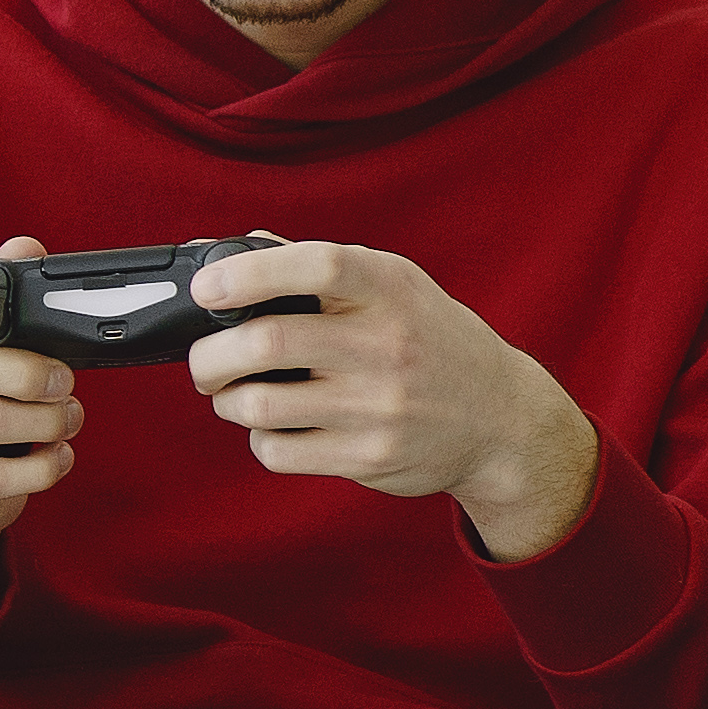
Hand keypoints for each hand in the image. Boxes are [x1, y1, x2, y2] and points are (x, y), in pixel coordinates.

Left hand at [182, 240, 598, 560]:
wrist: (503, 420)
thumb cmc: (431, 340)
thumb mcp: (394, 286)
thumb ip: (315, 266)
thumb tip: (222, 251)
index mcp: (388, 288)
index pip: (316, 265)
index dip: (249, 273)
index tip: (206, 287)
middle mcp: (386, 344)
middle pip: (268, 342)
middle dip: (210, 355)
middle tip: (204, 361)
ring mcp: (379, 406)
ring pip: (260, 404)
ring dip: (227, 400)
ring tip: (233, 394)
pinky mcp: (370, 457)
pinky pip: (278, 451)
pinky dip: (260, 440)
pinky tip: (276, 427)